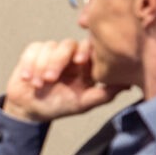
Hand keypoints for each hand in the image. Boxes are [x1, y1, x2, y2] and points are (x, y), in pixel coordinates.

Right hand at [3, 39, 124, 122]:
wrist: (30, 110)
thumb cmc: (59, 106)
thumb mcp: (83, 104)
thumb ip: (105, 94)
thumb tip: (128, 84)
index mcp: (84, 64)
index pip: (89, 47)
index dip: (86, 50)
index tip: (80, 61)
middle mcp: (69, 55)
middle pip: (68, 45)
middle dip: (58, 61)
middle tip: (50, 79)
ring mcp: (51, 52)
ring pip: (49, 47)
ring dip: (40, 67)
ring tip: (37, 85)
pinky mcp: (34, 52)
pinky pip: (33, 50)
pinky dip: (29, 64)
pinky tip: (28, 78)